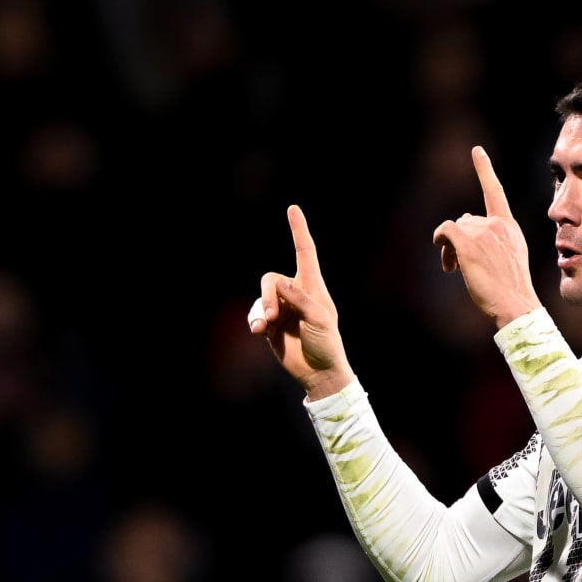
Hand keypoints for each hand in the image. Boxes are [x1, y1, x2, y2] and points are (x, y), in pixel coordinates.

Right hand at [248, 205, 353, 400]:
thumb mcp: (320, 318)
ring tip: (265, 326)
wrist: (318, 372)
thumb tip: (280, 283)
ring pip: (261, 297)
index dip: (298, 230)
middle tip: (271, 316)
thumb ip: (300, 299)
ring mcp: (281, 309)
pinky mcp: (269, 325)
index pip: (305, 252)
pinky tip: (258, 332)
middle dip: (267, 295)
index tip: (293, 209)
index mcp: (313, 286)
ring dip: (261, 309)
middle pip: (271, 279)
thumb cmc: (327, 343)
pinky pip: (255, 314)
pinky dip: (254, 321)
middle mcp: (295, 293)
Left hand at [432, 146, 541, 328]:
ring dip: (450, 248)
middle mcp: (497, 224)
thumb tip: (464, 229)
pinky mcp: (469, 243)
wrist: (515, 303)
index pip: (495, 192)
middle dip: (459, 239)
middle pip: (465, 220)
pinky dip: (440, 240)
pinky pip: (446, 230)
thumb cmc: (510, 287)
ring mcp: (484, 232)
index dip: (484, 170)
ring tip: (455, 269)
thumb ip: (493, 239)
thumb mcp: (509, 256)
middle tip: (455, 264)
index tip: (476, 151)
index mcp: (509, 226)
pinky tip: (447, 260)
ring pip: (455, 228)